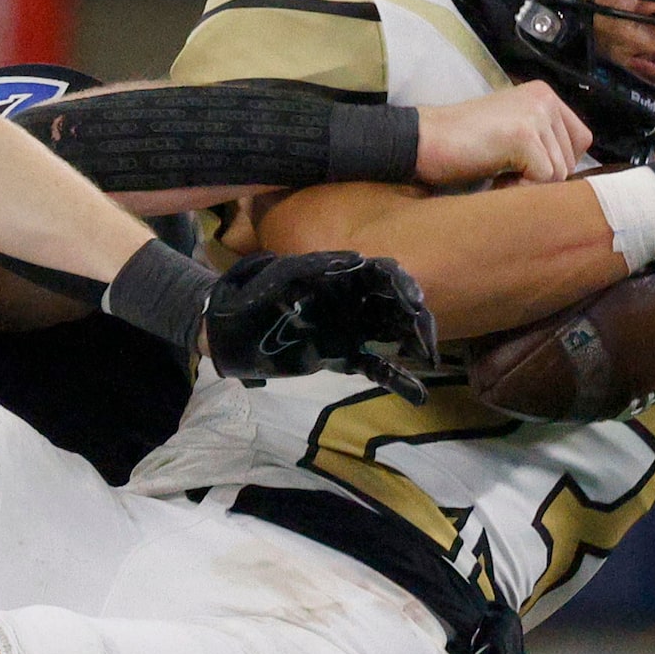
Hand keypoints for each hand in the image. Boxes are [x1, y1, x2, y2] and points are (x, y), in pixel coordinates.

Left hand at [201, 250, 437, 396]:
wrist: (227, 330)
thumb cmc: (251, 294)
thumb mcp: (281, 273)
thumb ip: (316, 266)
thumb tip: (358, 259)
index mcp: (340, 276)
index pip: (383, 275)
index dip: (404, 285)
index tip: (413, 303)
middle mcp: (352, 301)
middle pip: (396, 304)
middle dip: (416, 317)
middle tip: (424, 338)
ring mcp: (349, 330)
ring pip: (392, 334)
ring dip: (414, 343)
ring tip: (427, 357)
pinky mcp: (341, 357)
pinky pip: (374, 366)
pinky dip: (396, 378)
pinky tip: (419, 394)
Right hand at [416, 83, 592, 187]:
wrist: (423, 140)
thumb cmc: (462, 143)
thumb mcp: (511, 130)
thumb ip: (542, 138)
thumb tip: (572, 173)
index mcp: (543, 94)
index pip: (580, 140)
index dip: (556, 162)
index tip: (522, 165)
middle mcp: (544, 99)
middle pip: (572, 159)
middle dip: (542, 175)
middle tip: (505, 169)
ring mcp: (535, 115)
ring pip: (560, 173)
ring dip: (529, 184)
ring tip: (498, 172)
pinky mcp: (524, 136)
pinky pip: (544, 179)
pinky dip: (520, 188)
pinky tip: (496, 178)